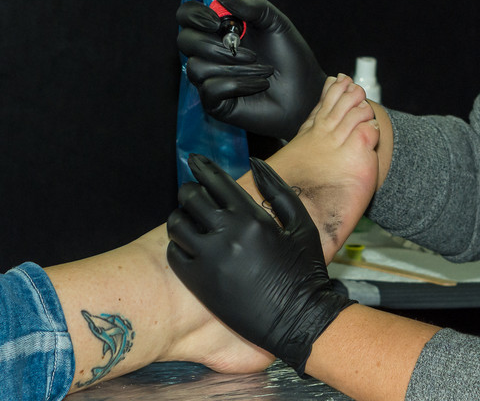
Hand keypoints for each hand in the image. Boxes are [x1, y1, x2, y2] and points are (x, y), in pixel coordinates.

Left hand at [167, 154, 352, 374]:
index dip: (202, 166)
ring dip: (180, 216)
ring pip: (176, 223)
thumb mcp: (301, 224)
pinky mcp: (198, 282)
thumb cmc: (305, 270)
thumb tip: (254, 163)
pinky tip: (188, 245)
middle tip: (192, 193)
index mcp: (251, 216)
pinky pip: (174, 253)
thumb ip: (277, 190)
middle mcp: (227, 233)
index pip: (215, 180)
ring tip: (188, 219)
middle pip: (190, 197)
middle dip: (189, 191)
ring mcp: (209, 258)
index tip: (195, 160)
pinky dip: (178, 244)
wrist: (299, 319)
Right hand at [176, 0, 325, 140]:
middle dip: (215, 45)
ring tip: (264, 69)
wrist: (305, 92)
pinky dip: (238, 84)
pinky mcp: (214, 102)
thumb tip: (221, 0)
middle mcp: (209, 52)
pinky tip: (259, 84)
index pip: (186, 15)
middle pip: (184, 40)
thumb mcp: (276, 22)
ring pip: (197, 67)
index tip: (216, 21)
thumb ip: (252, 5)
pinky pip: (210, 89)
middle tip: (246, 50)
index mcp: (219, 28)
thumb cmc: (290, 57)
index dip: (194, 15)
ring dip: (234, 67)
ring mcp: (209, 77)